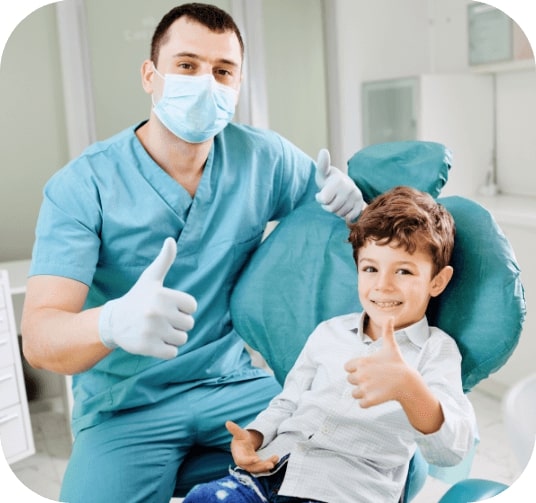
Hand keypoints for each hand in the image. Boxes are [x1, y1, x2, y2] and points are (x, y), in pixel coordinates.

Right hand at [98, 237, 196, 358]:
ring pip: (182, 339)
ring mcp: (152, 330)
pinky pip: (173, 353)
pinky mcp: (148, 347)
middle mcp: (157, 312)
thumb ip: (164, 260)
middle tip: (160, 319)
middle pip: (189, 324)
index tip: (168, 306)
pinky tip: (153, 341)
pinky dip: (166, 350)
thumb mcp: (150, 278)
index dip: (182, 308)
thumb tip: (171, 240)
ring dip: (172, 337)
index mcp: (163, 294)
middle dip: (178, 324)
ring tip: (157, 330)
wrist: (113, 322)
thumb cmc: (137, 298)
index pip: (192, 306)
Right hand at [226, 421, 278, 472]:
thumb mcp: (239, 433)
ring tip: (275, 459)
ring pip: (259, 469)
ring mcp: (251, 466)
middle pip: (252, 468)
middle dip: (261, 467)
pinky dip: (270, 464)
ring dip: (267, 466)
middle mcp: (244, 463)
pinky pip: (263, 467)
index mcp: (238, 456)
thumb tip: (227, 422)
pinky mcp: (257, 466)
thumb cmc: (241, 439)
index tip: (256, 459)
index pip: (241, 461)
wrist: (244, 444)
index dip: (248, 461)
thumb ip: (234, 429)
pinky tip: (276, 459)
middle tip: (270, 464)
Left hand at [315, 148, 363, 220]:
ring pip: (340, 214)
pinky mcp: (361, 204)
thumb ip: (322, 164)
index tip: (321, 193)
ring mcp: (357, 196)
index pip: (323, 200)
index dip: (320, 199)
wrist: (343, 186)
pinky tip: (344, 207)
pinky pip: (349, 217)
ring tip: (336, 201)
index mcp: (339, 180)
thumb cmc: (328, 180)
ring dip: (335, 211)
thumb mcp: (322, 173)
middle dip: (327, 206)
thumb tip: (323, 151)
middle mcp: (350, 187)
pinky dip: (344, 215)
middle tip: (329, 198)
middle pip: (331, 209)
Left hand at [344, 317, 410, 406]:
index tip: (368, 369)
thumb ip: (387, 331)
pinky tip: (376, 397)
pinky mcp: (370, 400)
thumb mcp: (391, 346)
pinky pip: (360, 404)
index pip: (347, 367)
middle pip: (350, 380)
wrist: (408, 382)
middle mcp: (360, 375)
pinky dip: (366, 402)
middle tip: (374, 379)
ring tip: (375, 388)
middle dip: (359, 380)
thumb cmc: (397, 363)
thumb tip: (390, 316)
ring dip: (362, 393)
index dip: (355, 369)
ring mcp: (364, 388)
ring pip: (354, 393)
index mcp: (361, 362)